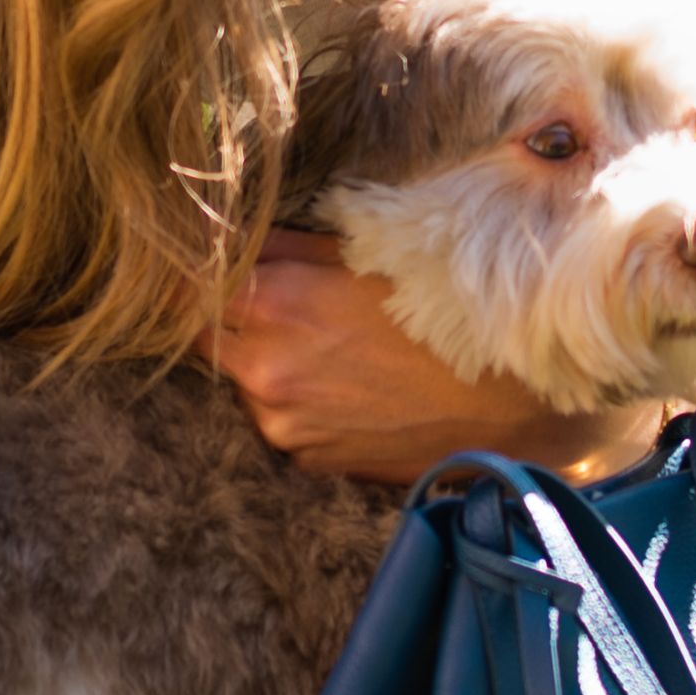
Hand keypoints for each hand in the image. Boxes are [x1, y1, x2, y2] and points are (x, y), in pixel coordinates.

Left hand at [202, 232, 671, 486]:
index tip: (192, 263)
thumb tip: (234, 235)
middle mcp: (264, 368)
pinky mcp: (304, 458)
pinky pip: (277, 417)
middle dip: (224, 315)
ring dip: (262, 358)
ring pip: (242, 379)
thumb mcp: (371, 256)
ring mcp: (281, 421)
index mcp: (275, 302)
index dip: (187, 273)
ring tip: (325, 344)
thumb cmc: (448, 312)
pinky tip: (345, 384)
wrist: (510, 404)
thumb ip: (289, 249)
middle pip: (204, 335)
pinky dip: (294, 398)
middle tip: (262, 299)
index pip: (185, 286)